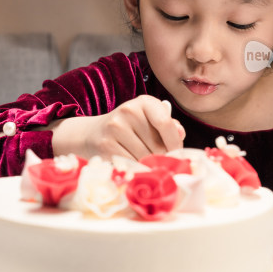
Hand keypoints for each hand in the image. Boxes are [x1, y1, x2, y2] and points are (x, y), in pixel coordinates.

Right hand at [51, 95, 184, 159]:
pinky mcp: (106, 145)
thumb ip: (168, 127)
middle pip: (157, 145)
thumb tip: (180, 134)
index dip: (175, 143)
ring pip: (145, 157)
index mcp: (145, 102)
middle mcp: (129, 111)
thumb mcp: (149, 121)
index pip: (166, 123)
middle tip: (158, 161)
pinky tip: (133, 165)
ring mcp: (115, 128)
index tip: (177, 154)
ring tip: (144, 162)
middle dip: (161, 157)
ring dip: (148, 165)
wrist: (92, 134)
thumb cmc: (130, 130)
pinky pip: (131, 164)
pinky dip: (136, 169)